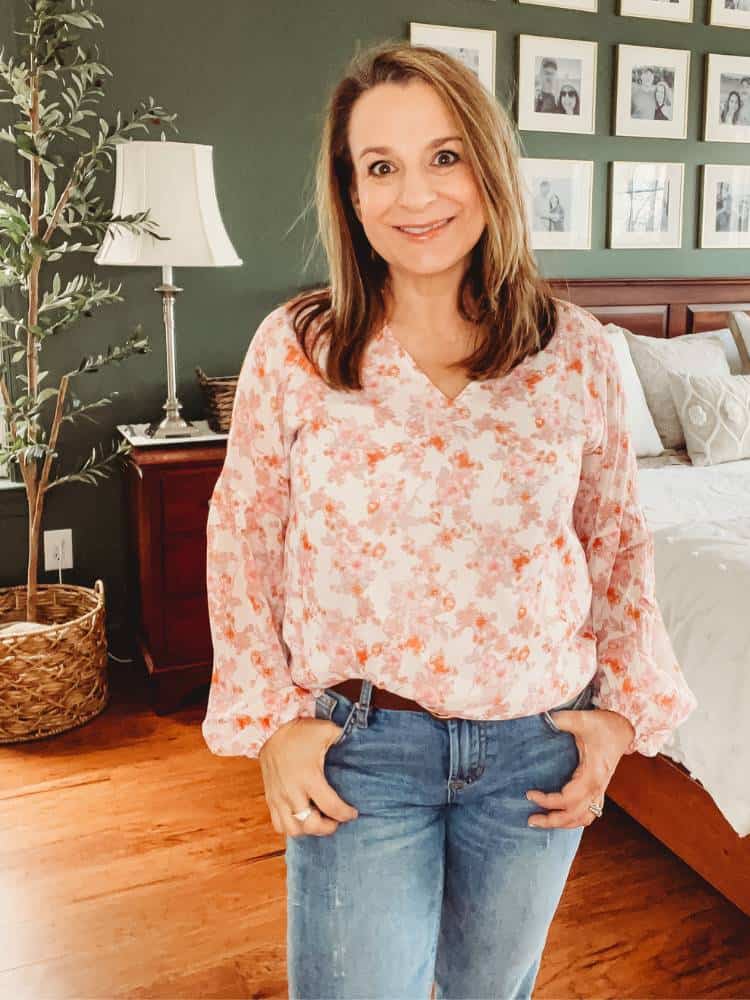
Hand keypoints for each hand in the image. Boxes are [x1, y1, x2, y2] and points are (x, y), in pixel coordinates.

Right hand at [258, 717, 358, 837]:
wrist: (270, 729)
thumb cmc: (300, 731)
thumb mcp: (326, 730)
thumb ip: (344, 739)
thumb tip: (361, 743)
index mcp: (308, 776)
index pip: (331, 806)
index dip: (345, 814)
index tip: (353, 813)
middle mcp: (292, 791)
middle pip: (310, 825)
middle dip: (327, 828)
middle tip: (336, 821)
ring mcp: (278, 797)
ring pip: (292, 830)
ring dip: (308, 830)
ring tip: (319, 821)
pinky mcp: (270, 798)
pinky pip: (278, 825)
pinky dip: (291, 827)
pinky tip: (302, 819)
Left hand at [525, 707, 634, 828]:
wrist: (623, 727)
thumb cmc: (604, 725)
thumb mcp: (581, 719)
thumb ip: (561, 720)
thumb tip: (541, 718)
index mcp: (592, 774)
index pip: (567, 798)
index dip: (547, 801)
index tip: (529, 794)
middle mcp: (597, 787)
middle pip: (575, 816)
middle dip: (552, 821)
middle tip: (530, 819)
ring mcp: (600, 791)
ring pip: (583, 819)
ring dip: (564, 824)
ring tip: (543, 822)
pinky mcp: (600, 790)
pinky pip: (590, 814)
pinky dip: (575, 820)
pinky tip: (561, 818)